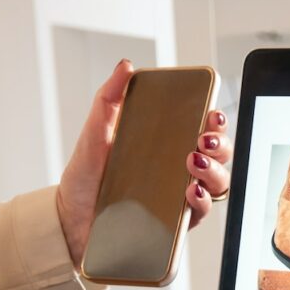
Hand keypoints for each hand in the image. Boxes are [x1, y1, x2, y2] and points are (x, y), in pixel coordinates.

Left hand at [56, 59, 234, 267]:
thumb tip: (125, 66)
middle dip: (220, 144)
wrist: (69, 220)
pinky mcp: (174, 224)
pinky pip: (200, 213)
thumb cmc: (86, 179)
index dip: (215, 121)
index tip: (212, 114)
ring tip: (194, 162)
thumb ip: (109, 98)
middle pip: (218, 155)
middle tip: (203, 139)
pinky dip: (201, 201)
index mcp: (166, 145)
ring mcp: (178, 197)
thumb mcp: (95, 133)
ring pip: (217, 183)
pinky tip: (190, 191)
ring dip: (215, 170)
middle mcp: (177, 170)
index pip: (202, 129)